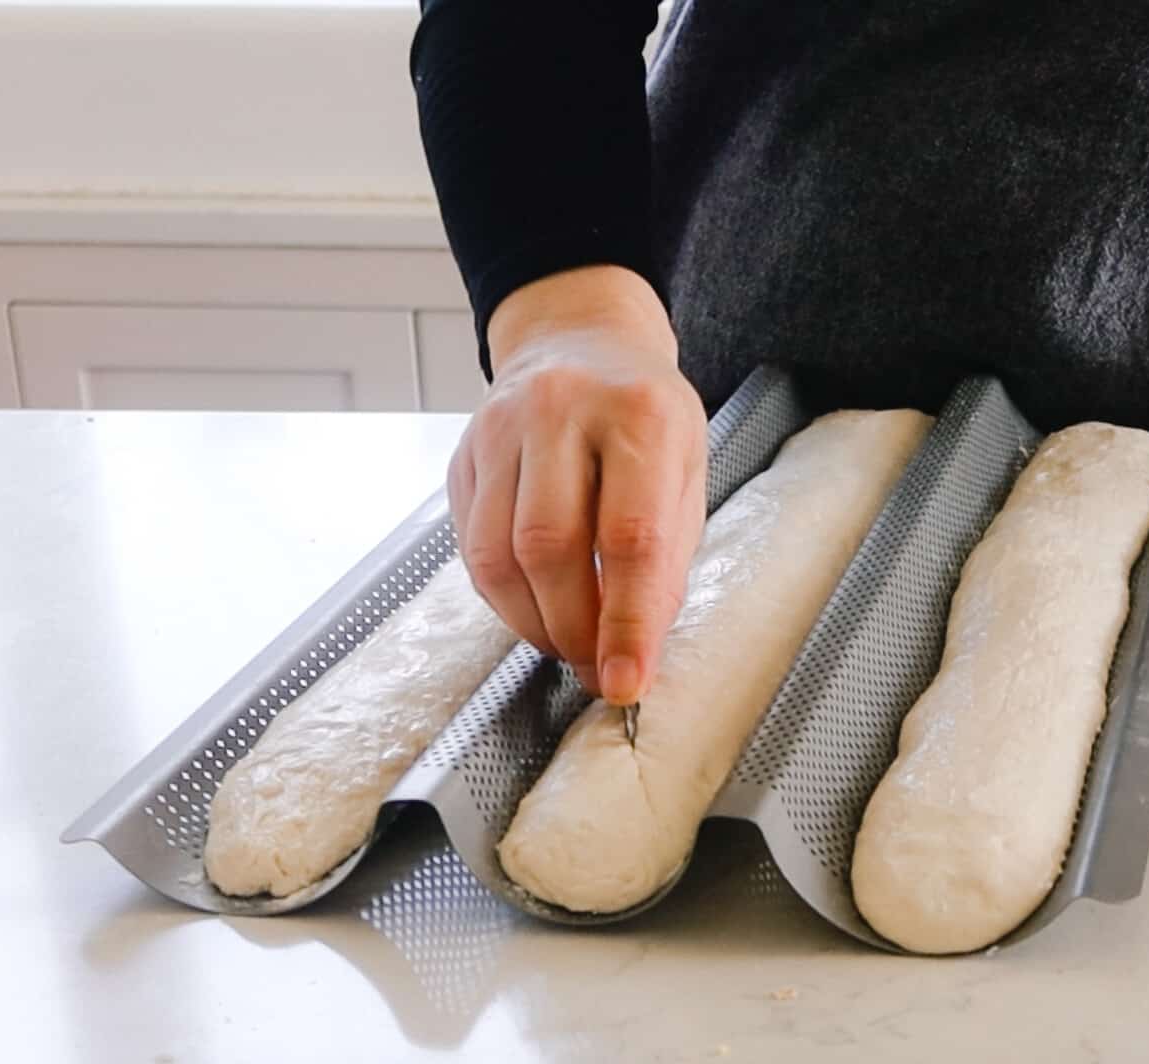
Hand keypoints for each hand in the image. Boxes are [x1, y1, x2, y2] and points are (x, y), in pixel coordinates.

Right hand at [447, 266, 705, 704]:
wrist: (580, 340)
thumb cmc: (645, 416)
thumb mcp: (686, 470)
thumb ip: (666, 555)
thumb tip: (637, 647)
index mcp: (640, 415)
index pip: (630, 538)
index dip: (626, 622)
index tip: (624, 681)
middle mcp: (562, 411)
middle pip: (551, 549)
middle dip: (573, 629)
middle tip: (595, 666)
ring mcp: (501, 428)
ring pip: (498, 555)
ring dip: (531, 622)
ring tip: (566, 642)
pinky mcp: (463, 452)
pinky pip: (472, 546)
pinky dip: (503, 596)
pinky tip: (533, 606)